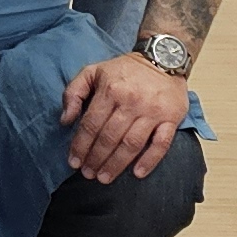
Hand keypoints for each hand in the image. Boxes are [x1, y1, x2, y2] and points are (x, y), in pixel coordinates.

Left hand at [59, 52, 190, 182]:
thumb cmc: (124, 70)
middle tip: (88, 174)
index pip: (91, 124)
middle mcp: (131, 101)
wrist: (163, 58)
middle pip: (109, 137)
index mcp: (110, 90)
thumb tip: (65, 120)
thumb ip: (73, 92)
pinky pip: (161, 144)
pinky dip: (150, 160)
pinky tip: (138, 174)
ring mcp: (152, 111)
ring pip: (132, 143)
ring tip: (104, 178)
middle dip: (96, 159)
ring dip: (116, 164)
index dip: (80, 145)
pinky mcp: (171, 118)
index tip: (74, 162)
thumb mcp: (93, 71)